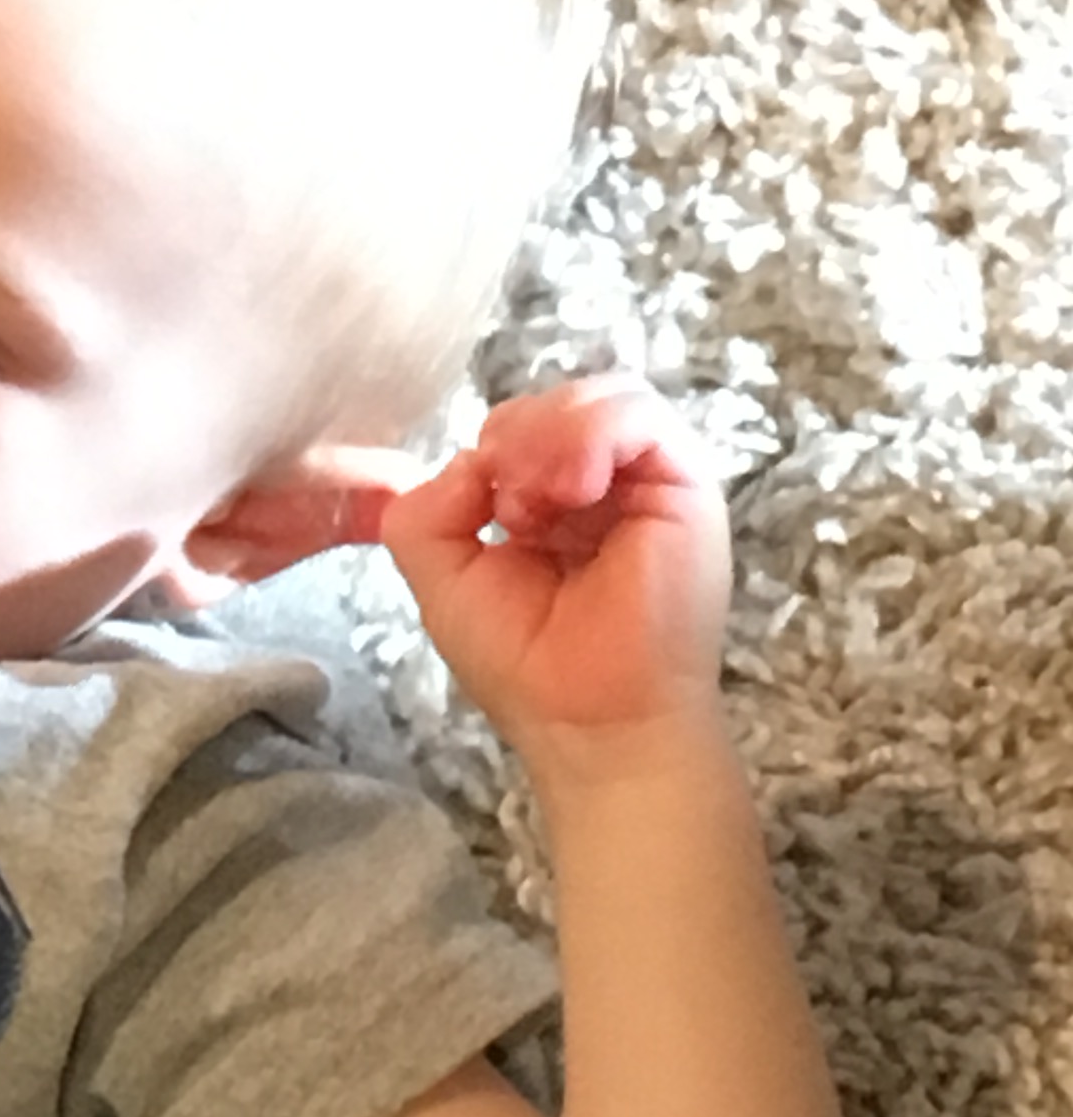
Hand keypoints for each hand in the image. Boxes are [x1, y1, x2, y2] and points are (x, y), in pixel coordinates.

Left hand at [378, 373, 730, 758]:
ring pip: (601, 395)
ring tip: (540, 503)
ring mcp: (650, 483)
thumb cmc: (523, 660)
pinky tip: (572, 490)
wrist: (588, 721)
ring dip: (550, 435)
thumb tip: (472, 456)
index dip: (492, 446)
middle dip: (517, 435)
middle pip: (558, 400)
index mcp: (555, 503)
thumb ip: (429, 502)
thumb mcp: (440, 570)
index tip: (484, 507)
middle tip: (512, 506)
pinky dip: (591, 434)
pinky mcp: (688, 486)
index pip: (522, 423)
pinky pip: (640, 412)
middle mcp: (608, 487)